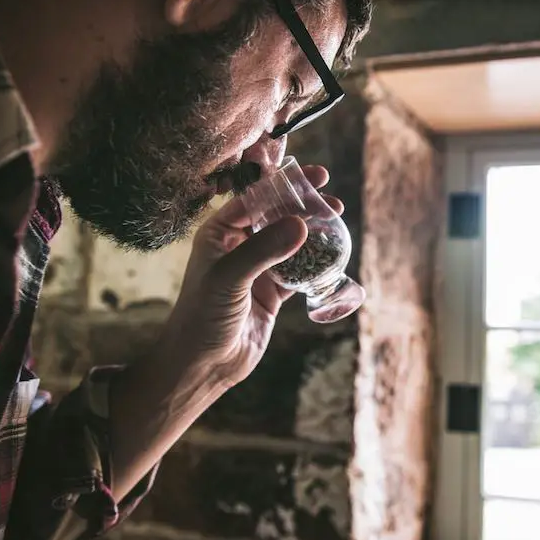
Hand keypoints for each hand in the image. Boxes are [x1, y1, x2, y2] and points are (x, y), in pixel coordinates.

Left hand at [155, 164, 343, 387]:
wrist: (203, 365)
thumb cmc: (202, 317)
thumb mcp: (229, 278)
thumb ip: (264, 250)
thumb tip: (302, 224)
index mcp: (219, 234)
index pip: (254, 199)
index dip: (283, 184)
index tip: (311, 174)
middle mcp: (238, 247)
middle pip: (275, 215)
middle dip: (302, 202)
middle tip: (329, 190)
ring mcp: (257, 269)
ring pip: (290, 241)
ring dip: (312, 228)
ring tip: (337, 215)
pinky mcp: (273, 292)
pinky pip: (298, 270)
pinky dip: (315, 261)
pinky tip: (333, 252)